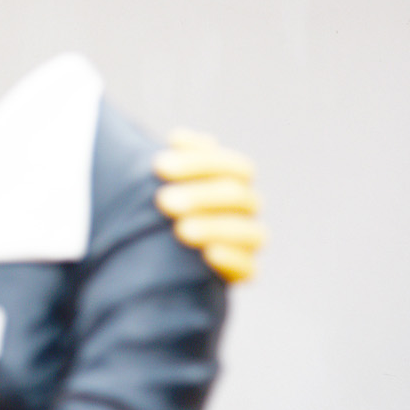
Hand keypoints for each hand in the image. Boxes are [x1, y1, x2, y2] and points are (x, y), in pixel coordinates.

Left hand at [154, 128, 267, 282]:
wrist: (160, 253)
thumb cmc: (164, 204)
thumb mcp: (168, 180)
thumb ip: (177, 159)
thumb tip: (180, 138)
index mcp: (236, 181)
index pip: (236, 167)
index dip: (200, 162)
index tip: (159, 165)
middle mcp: (248, 210)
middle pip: (238, 196)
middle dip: (200, 196)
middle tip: (162, 200)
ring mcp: (249, 241)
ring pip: (251, 232)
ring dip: (215, 228)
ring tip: (181, 230)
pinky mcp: (244, 272)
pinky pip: (251, 268)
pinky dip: (232, 259)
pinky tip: (208, 254)